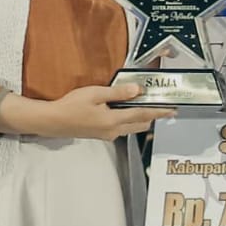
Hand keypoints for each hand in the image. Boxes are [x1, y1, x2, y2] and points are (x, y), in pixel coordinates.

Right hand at [39, 83, 175, 139]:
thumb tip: (136, 90)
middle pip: (141, 124)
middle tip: (163, 106)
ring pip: (132, 127)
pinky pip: (123, 128)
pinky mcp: (102, 134)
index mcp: (113, 121)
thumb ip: (117, 93)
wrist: (53, 121)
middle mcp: (114, 131)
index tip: (172, 109)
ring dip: (141, 118)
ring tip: (147, 106)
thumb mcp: (95, 94)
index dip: (159, 111)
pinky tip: (127, 111)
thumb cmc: (71, 106)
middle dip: (153, 116)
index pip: (143, 115)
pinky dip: (130, 120)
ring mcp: (108, 135)